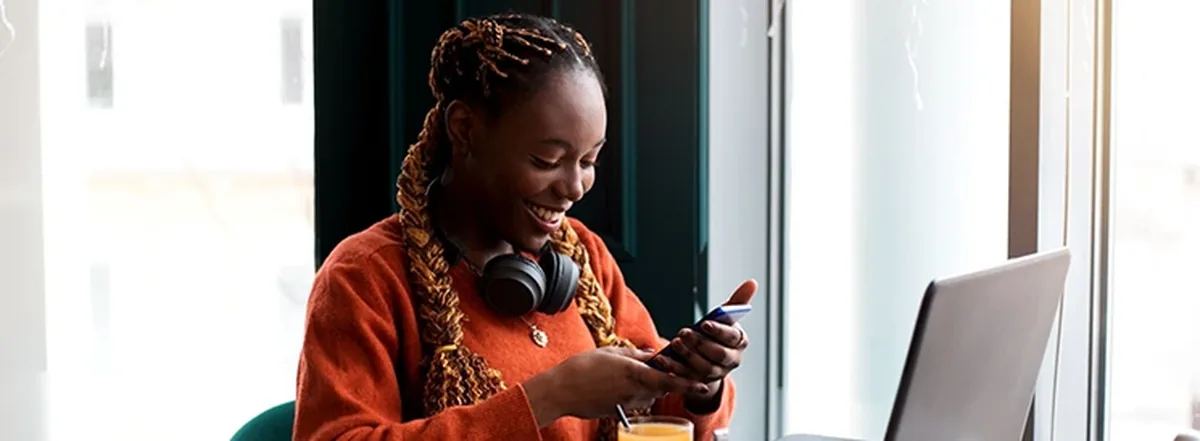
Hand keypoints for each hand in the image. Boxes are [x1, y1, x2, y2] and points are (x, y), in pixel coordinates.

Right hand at [523, 347, 709, 426]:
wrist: (561, 390)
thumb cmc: (582, 367)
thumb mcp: (610, 352)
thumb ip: (634, 354)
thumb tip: (650, 353)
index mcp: (633, 372)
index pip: (668, 380)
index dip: (687, 383)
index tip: (702, 384)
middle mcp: (633, 390)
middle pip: (662, 389)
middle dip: (670, 383)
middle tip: (676, 374)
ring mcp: (625, 403)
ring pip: (648, 397)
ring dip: (650, 388)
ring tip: (634, 376)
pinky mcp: (617, 411)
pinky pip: (634, 403)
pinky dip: (634, 395)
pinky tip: (618, 385)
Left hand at [650, 279, 754, 401]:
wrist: (709, 357)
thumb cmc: (718, 332)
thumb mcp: (726, 317)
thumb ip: (738, 301)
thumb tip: (753, 282)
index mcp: (739, 343)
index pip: (732, 338)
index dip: (719, 331)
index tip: (705, 323)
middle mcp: (731, 361)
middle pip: (718, 355)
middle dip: (700, 343)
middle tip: (684, 332)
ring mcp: (717, 374)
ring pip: (704, 368)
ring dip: (688, 356)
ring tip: (674, 342)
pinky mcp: (700, 382)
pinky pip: (687, 378)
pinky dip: (673, 369)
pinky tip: (662, 359)